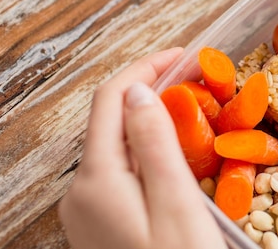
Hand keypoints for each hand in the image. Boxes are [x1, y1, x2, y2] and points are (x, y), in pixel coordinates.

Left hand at [59, 48, 227, 248]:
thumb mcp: (176, 205)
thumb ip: (154, 145)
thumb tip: (139, 92)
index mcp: (96, 180)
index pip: (112, 101)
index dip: (145, 70)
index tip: (183, 56)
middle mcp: (82, 190)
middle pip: (111, 120)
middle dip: (150, 90)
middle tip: (195, 78)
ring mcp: (90, 208)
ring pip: (118, 143)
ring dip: (151, 118)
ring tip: (192, 105)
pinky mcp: (104, 220)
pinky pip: (123, 169)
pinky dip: (149, 147)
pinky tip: (177, 146)